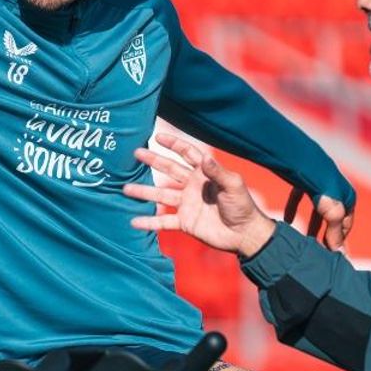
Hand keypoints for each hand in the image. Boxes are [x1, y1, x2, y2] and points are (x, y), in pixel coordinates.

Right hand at [124, 133, 276, 256]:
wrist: (244, 234)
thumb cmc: (243, 206)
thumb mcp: (234, 185)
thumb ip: (218, 172)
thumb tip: (204, 157)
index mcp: (204, 174)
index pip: (187, 154)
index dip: (173, 144)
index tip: (157, 137)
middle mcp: (192, 186)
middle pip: (169, 170)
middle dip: (153, 161)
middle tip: (136, 153)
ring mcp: (186, 204)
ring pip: (161, 195)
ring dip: (144, 192)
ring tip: (125, 188)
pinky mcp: (184, 222)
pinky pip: (163, 222)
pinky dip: (149, 222)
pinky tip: (134, 221)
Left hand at [283, 188, 353, 250]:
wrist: (306, 161)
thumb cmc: (324, 186)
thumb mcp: (333, 213)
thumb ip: (335, 232)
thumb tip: (340, 253)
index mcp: (347, 199)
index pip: (345, 226)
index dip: (338, 240)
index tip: (330, 256)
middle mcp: (336, 193)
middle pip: (330, 220)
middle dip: (324, 235)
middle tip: (317, 252)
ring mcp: (319, 186)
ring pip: (315, 212)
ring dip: (311, 226)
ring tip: (304, 242)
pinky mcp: (303, 182)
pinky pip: (298, 199)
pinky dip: (293, 210)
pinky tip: (287, 221)